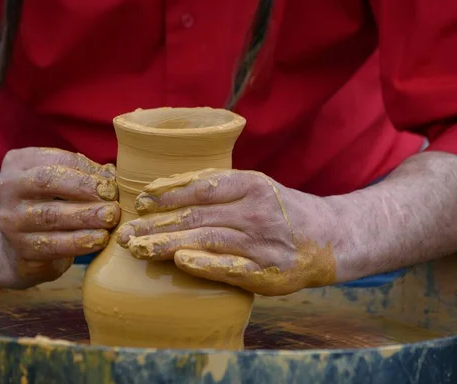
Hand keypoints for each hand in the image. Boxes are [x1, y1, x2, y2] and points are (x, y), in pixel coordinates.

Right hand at [0, 147, 119, 287]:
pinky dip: (79, 241)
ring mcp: (10, 219)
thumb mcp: (60, 183)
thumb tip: (113, 172)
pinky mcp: (20, 248)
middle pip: (48, 181)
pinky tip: (100, 239)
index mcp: (19, 163)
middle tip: (113, 197)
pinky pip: (53, 244)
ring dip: (86, 216)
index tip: (112, 180)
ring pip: (51, 215)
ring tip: (111, 217)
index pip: (57, 160)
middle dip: (84, 188)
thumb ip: (84, 175)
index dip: (87, 169)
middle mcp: (8, 188)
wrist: (15, 248)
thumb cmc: (47, 205)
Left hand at [116, 168, 338, 295]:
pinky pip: (230, 267)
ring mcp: (261, 242)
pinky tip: (179, 262)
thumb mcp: (255, 187)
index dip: (167, 194)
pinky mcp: (267, 272)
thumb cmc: (281, 210)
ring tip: (138, 249)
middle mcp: (255, 211)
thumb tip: (166, 189)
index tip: (140, 202)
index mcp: (250, 185)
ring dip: (168, 244)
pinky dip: (204, 264)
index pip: (201, 187)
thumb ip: (217, 186)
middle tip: (126, 234)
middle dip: (156, 225)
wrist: (330, 237)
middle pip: (196, 216)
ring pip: (206, 240)